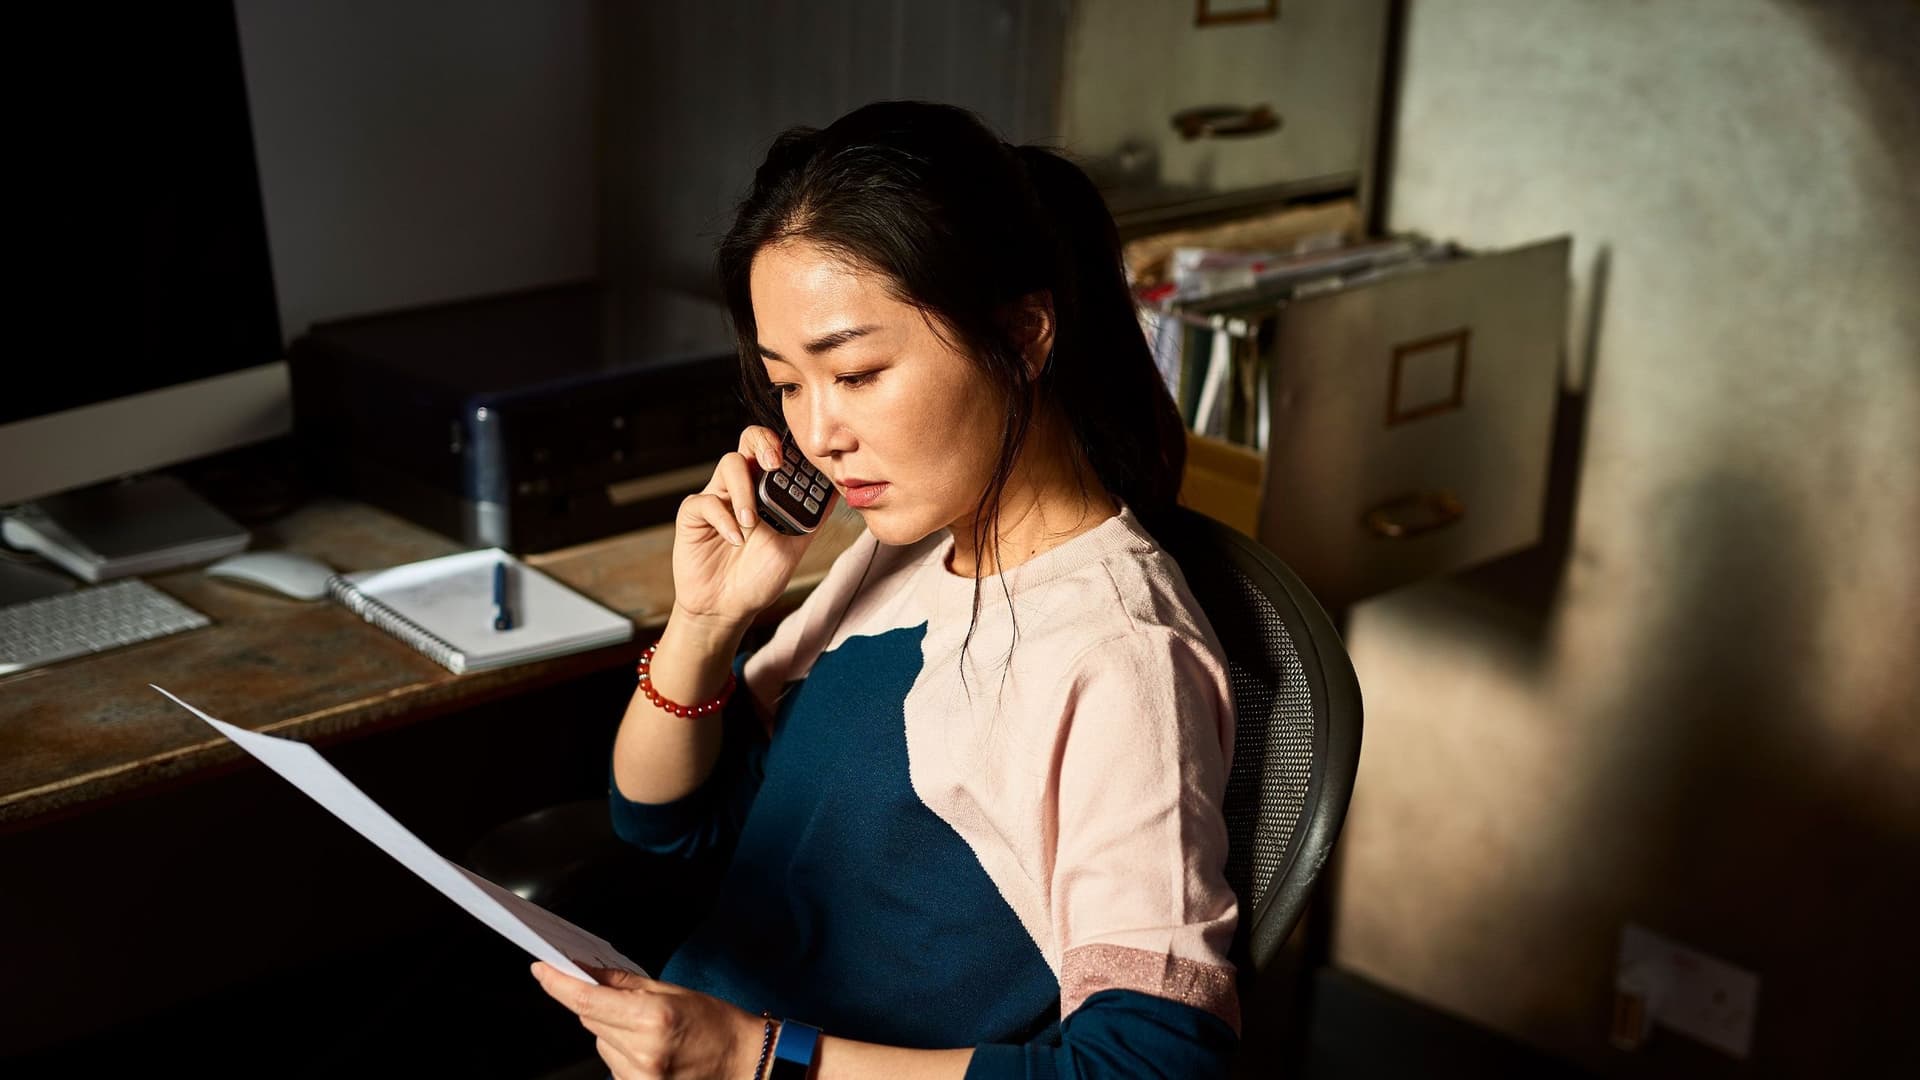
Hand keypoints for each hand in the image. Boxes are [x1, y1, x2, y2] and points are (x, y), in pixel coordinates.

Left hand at [531, 962, 764, 1079]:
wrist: (742, 1061)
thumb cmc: (716, 1024)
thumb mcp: (673, 992)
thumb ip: (625, 984)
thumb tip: (587, 969)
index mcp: (653, 1018)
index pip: (587, 999)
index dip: (558, 983)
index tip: (541, 969)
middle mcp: (642, 1051)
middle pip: (589, 1018)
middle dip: (594, 1002)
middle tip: (619, 996)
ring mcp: (639, 1076)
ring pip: (599, 1042)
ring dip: (609, 1029)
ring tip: (647, 1027)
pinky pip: (611, 1063)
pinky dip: (620, 1050)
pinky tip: (648, 1046)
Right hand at [671, 425, 834, 626]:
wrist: (729, 607)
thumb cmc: (759, 575)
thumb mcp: (795, 545)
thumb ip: (812, 516)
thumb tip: (838, 490)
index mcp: (767, 488)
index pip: (776, 450)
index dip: (787, 445)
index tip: (800, 460)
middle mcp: (742, 486)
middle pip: (749, 440)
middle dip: (764, 443)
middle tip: (774, 464)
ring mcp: (717, 496)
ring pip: (729, 464)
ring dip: (744, 491)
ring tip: (752, 523)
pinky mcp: (693, 514)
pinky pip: (706, 501)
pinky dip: (724, 520)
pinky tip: (735, 539)